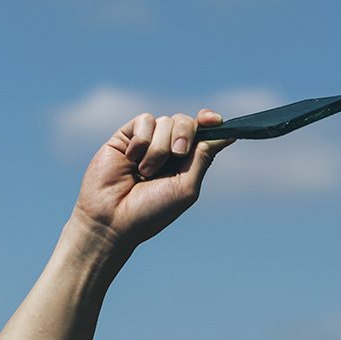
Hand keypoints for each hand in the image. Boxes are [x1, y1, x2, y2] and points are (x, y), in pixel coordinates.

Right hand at [70, 109, 232, 250]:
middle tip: (177, 154)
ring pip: (164, 121)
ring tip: (145, 172)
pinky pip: (144, 121)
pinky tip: (132, 160)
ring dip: (159, 148)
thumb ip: (203, 158)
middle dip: (185, 134)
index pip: (202, 133)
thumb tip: (227, 135)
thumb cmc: (151, 212)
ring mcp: (146, 142)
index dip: (209, 122)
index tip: (214, 120)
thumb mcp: (186, 188)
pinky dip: (142, 141)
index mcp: (185, 163)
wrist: (112, 219)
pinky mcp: (126, 137)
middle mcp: (166, 150)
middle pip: (185, 122)